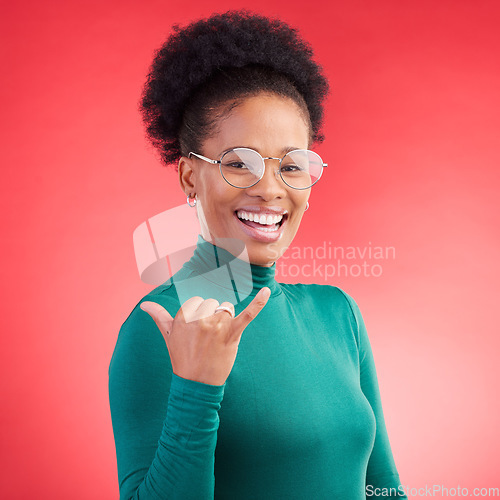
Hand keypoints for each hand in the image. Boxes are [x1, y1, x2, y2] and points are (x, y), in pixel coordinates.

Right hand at [139, 287, 270, 385]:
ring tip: (218, 338)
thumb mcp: (168, 336)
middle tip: (207, 338)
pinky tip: (267, 292)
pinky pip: (247, 315)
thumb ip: (158, 316)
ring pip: (226, 307)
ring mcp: (216, 326)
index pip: (197, 301)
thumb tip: (144, 305)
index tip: (196, 332)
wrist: (196, 384)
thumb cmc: (182, 357)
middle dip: (212, 316)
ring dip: (225, 318)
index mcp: (183, 316)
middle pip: (212, 303)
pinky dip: (258, 303)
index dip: (199, 315)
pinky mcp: (232, 334)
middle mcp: (199, 318)